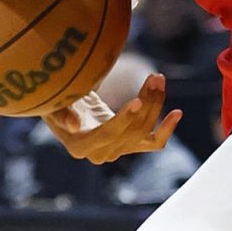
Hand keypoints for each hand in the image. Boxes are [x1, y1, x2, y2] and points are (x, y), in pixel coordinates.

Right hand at [42, 77, 182, 163]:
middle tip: (155, 76)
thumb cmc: (57, 105)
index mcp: (81, 146)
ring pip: (144, 130)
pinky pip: (153, 143)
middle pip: (132, 130)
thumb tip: (75, 125)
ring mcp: (118, 150)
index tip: (137, 100)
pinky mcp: (131, 145)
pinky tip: (177, 113)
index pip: (108, 133)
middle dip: (146, 102)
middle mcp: (101, 153)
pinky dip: (166, 129)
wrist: (67, 113)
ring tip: (158, 78)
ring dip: (155, 104)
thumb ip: (62, 114)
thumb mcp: (54, 106)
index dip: (124, 118)